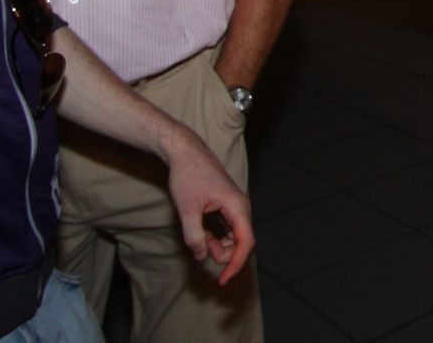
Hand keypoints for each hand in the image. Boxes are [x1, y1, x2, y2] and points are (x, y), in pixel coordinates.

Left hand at [164, 130, 255, 285]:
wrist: (186, 153)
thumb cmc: (188, 175)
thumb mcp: (187, 209)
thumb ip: (194, 235)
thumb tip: (202, 255)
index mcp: (236, 206)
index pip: (245, 242)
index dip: (236, 264)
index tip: (223, 280)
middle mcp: (241, 207)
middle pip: (242, 242)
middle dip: (224, 254)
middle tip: (202, 247)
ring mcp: (236, 207)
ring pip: (235, 238)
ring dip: (220, 246)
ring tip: (200, 238)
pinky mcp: (228, 207)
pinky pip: (230, 230)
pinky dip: (218, 238)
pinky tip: (204, 234)